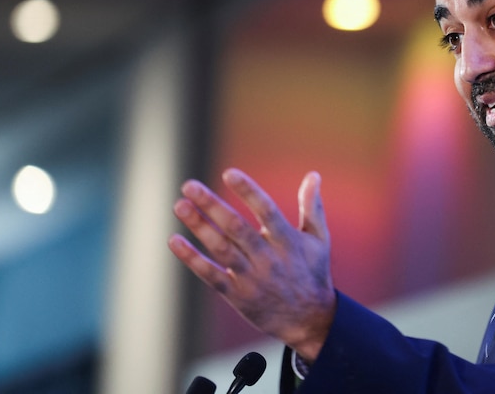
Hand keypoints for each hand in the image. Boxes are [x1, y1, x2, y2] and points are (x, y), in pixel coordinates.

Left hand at [168, 168, 334, 360]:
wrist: (309, 320)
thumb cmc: (313, 273)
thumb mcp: (319, 240)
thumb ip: (312, 207)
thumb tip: (313, 175)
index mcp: (287, 241)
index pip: (266, 211)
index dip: (248, 191)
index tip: (228, 173)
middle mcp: (268, 258)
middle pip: (236, 228)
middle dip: (212, 205)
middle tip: (190, 186)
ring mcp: (251, 278)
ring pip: (221, 249)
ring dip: (199, 227)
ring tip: (180, 206)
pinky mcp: (237, 295)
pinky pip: (210, 275)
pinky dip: (192, 259)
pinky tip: (175, 241)